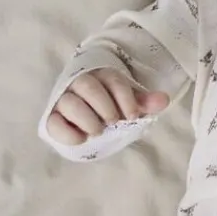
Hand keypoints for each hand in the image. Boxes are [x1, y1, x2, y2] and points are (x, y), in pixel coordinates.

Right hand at [46, 69, 168, 146]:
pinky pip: (55, 124)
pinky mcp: (52, 118)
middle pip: (88, 87)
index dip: (125, 99)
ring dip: (88, 120)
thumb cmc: (111, 107)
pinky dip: (69, 133)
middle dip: (105, 107)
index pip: (113, 80)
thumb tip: (163, 100)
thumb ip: (144, 102)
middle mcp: (79, 84)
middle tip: (112, 122)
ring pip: (69, 103)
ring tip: (98, 131)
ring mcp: (64, 100)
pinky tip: (82, 138)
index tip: (132, 115)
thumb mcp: (129, 103)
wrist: (87, 117)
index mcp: (101, 76)